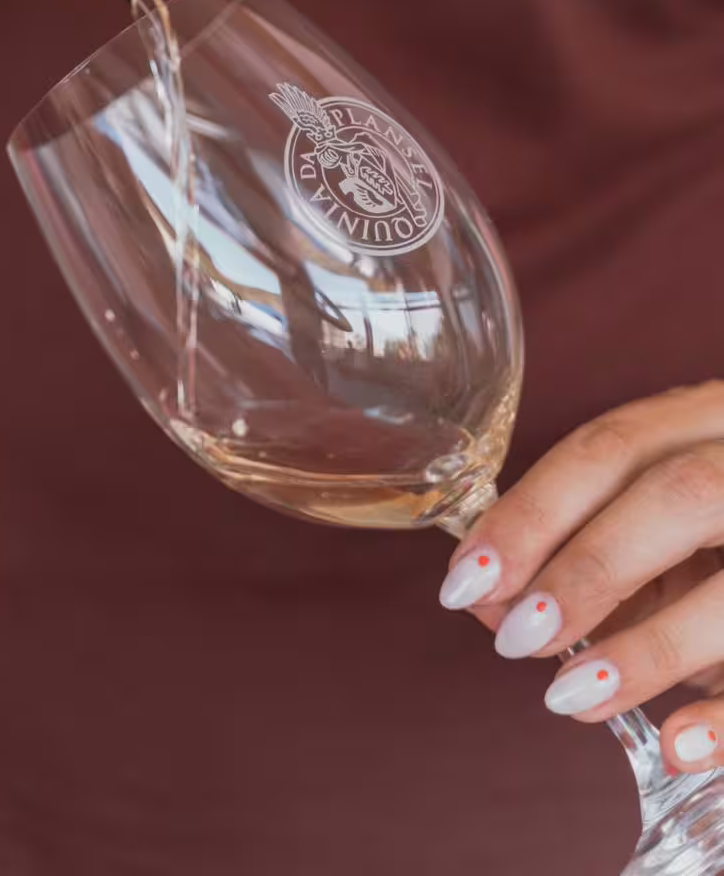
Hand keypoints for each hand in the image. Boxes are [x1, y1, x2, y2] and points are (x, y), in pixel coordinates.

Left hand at [438, 382, 723, 774]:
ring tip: (571, 699)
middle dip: (587, 567)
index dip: (533, 510)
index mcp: (712, 417)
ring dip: (649, 647)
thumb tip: (489, 602)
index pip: (613, 445)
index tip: (465, 579)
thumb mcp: (668, 520)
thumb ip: (591, 546)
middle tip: (514, 638)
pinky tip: (676, 746)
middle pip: (679, 494)